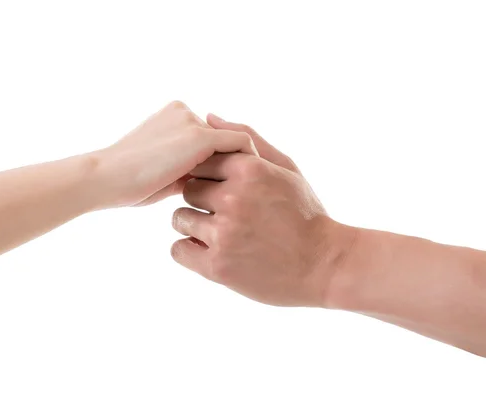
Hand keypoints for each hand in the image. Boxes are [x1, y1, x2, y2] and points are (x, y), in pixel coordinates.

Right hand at [94, 102, 257, 207]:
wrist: (106, 178)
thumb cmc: (130, 183)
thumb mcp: (165, 172)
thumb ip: (188, 170)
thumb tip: (214, 184)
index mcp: (173, 117)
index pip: (211, 138)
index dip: (225, 163)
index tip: (238, 188)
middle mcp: (185, 112)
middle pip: (225, 138)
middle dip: (239, 163)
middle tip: (254, 191)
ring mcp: (193, 122)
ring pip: (235, 140)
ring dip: (247, 164)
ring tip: (255, 191)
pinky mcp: (199, 136)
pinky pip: (241, 143)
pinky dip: (250, 163)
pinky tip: (250, 188)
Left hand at [170, 115, 356, 306]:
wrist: (325, 266)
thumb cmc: (304, 214)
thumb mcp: (286, 168)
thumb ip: (247, 140)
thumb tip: (208, 117)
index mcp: (250, 170)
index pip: (201, 161)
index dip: (208, 176)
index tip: (222, 190)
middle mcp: (233, 199)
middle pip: (188, 189)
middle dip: (202, 200)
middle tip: (225, 214)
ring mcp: (224, 233)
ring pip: (180, 218)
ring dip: (194, 226)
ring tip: (221, 234)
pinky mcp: (218, 266)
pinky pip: (178, 250)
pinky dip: (189, 251)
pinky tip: (211, 251)